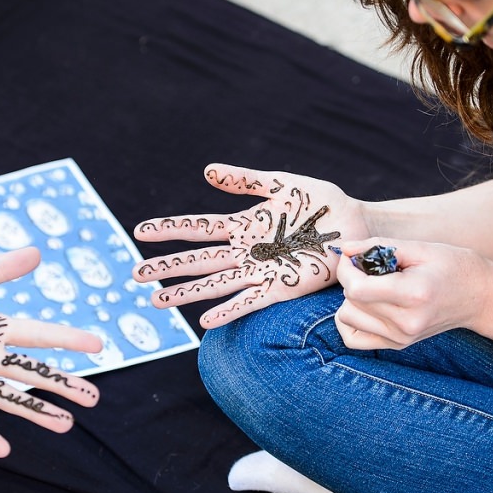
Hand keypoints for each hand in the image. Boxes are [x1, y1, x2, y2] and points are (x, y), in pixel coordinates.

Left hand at [0, 247, 101, 457]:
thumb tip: (37, 252)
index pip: (38, 334)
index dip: (68, 339)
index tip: (99, 345)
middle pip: (32, 371)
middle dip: (63, 384)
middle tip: (93, 398)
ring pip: (10, 397)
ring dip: (37, 411)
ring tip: (67, 425)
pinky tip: (3, 450)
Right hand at [133, 163, 369, 327]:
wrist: (356, 225)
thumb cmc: (321, 203)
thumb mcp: (282, 184)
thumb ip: (246, 180)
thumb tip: (208, 171)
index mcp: (243, 225)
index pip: (198, 228)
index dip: (169, 229)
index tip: (139, 232)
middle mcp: (246, 251)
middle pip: (198, 260)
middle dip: (167, 266)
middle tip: (136, 274)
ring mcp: (261, 271)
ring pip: (215, 283)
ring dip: (186, 292)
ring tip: (156, 300)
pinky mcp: (282, 288)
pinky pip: (250, 302)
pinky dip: (228, 311)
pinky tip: (204, 321)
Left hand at [334, 238, 489, 349]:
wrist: (480, 297)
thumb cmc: (453, 267)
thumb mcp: (420, 248)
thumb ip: (378, 246)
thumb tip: (343, 248)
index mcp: (413, 295)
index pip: (356, 289)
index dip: (346, 269)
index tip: (353, 257)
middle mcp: (406, 322)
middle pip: (350, 302)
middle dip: (350, 279)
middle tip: (368, 267)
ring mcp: (401, 338)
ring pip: (347, 319)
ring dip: (351, 299)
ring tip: (373, 286)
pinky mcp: (398, 345)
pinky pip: (353, 339)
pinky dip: (351, 321)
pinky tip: (366, 306)